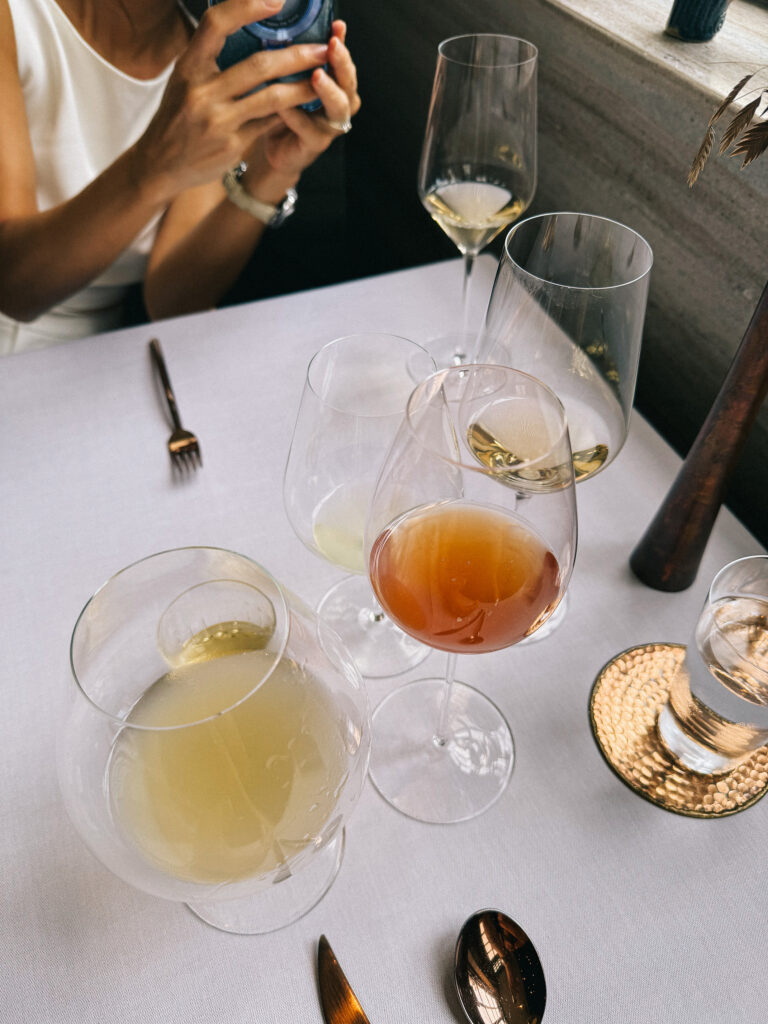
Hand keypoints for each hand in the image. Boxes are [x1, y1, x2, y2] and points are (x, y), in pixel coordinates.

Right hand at [132, 0, 330, 202]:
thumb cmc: (178, 115)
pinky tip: (304, 104)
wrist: (160, 163)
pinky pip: (269, 123)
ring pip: (272, 97)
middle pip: (259, 65)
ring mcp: (219, 121)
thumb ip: (211, 56)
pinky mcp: (232, 145)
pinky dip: (289, 112)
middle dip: (297, 55)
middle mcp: (202, 92)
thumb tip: (248, 24)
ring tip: (322, 78)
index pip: (216, 24)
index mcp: (188, 67)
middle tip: (323, 48)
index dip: (246, 7)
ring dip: (302, 87)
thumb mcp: (184, 79)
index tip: (276, 0)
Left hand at [249, 20, 360, 180]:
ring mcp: (329, 127)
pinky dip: (298, 117)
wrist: (273, 148)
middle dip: (341, 64)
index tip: (337, 25)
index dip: (343, 44)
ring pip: (339, 107)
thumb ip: (297, 61)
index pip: (344, 62)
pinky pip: (310, 129)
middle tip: (332, 47)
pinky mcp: (314, 145)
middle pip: (349, 83)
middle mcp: (339, 106)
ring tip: (317, 76)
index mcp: (336, 87)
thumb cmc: (282, 111)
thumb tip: (289, 25)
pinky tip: (285, 107)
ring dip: (329, 90)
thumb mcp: (290, 80)